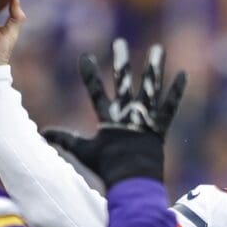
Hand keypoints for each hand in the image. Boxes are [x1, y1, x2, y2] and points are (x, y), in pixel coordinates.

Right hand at [44, 38, 186, 187]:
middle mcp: (127, 115)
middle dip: (121, 63)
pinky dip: (177, 91)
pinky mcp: (160, 127)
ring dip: (154, 69)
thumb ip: (65, 140)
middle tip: (120, 43)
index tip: (85, 57)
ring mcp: (145, 120)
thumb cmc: (107, 169)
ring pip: (150, 89)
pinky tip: (183, 74)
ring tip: (158, 49)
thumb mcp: (84, 153)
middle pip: (123, 84)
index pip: (95, 92)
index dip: (89, 75)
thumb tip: (43, 134)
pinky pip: (170, 106)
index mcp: (108, 120)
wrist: (133, 183)